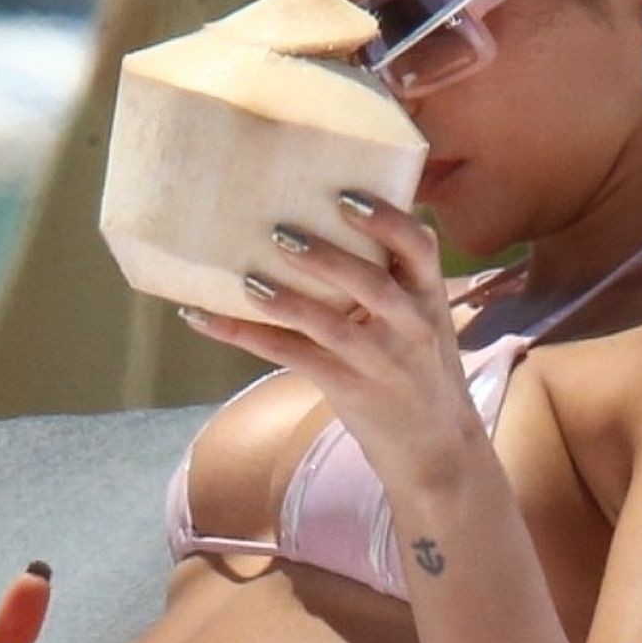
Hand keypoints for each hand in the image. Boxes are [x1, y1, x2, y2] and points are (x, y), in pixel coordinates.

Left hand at [179, 193, 481, 487]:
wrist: (436, 447)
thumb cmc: (421, 368)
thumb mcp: (424, 318)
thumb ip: (394, 276)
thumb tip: (336, 215)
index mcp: (429, 296)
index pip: (419, 247)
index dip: (386, 219)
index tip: (347, 195)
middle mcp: (410, 325)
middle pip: (371, 283)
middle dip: (327, 257)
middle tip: (282, 231)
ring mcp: (378, 360)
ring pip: (328, 325)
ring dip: (285, 300)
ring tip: (247, 279)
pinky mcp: (347, 388)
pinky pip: (290, 356)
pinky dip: (245, 335)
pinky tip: (204, 318)